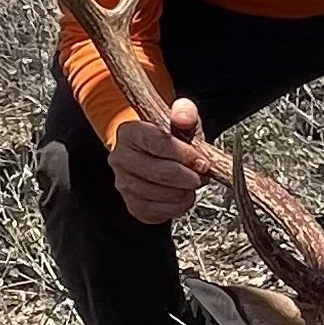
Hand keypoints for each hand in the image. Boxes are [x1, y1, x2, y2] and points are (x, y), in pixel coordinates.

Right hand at [109, 98, 210, 223]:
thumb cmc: (168, 138)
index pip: (159, 143)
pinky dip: (178, 206)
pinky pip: (160, 212)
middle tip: (202, 174)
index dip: (185, 154)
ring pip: (162, 194)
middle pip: (161, 173)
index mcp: (130, 132)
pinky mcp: (133, 206)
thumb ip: (184, 112)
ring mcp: (124, 184)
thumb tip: (184, 118)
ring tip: (192, 182)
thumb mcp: (179, 118)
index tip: (202, 160)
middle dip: (189, 176)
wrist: (154, 155)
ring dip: (186, 191)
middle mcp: (121, 159)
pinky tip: (182, 194)